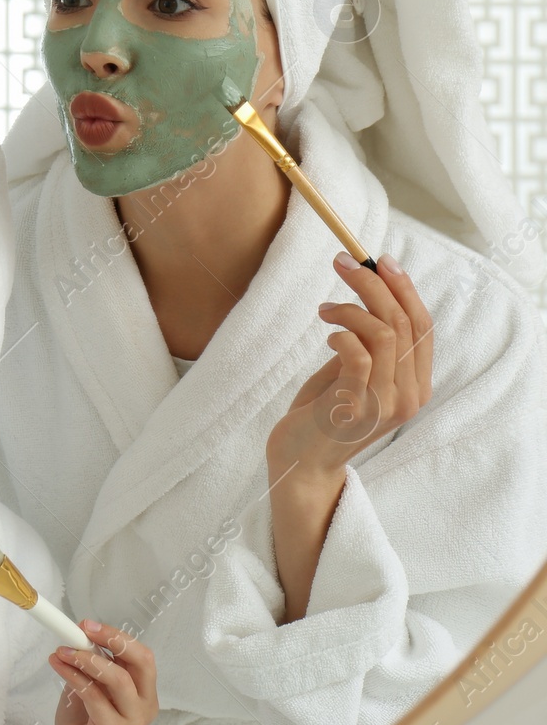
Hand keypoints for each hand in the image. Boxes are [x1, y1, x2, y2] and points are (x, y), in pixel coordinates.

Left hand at [49, 620, 157, 724]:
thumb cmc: (82, 717)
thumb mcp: (92, 681)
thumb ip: (94, 660)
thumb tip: (82, 632)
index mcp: (143, 690)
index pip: (142, 656)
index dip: (117, 636)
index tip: (88, 625)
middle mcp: (144, 706)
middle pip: (142, 663)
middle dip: (112, 640)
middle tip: (82, 631)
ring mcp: (132, 722)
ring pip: (118, 679)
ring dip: (86, 659)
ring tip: (62, 651)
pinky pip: (94, 697)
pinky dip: (74, 676)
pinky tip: (59, 667)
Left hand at [267, 252, 433, 481]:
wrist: (301, 464)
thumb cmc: (323, 414)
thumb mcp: (355, 375)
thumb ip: (371, 346)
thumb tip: (370, 297)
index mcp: (415, 386)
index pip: (423, 327)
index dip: (404, 289)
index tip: (380, 260)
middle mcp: (409, 396)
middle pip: (404, 323)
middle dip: (373, 284)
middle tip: (342, 262)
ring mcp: (385, 403)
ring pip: (383, 333)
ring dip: (350, 308)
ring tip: (325, 309)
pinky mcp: (355, 406)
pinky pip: (357, 353)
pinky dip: (341, 332)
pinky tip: (327, 333)